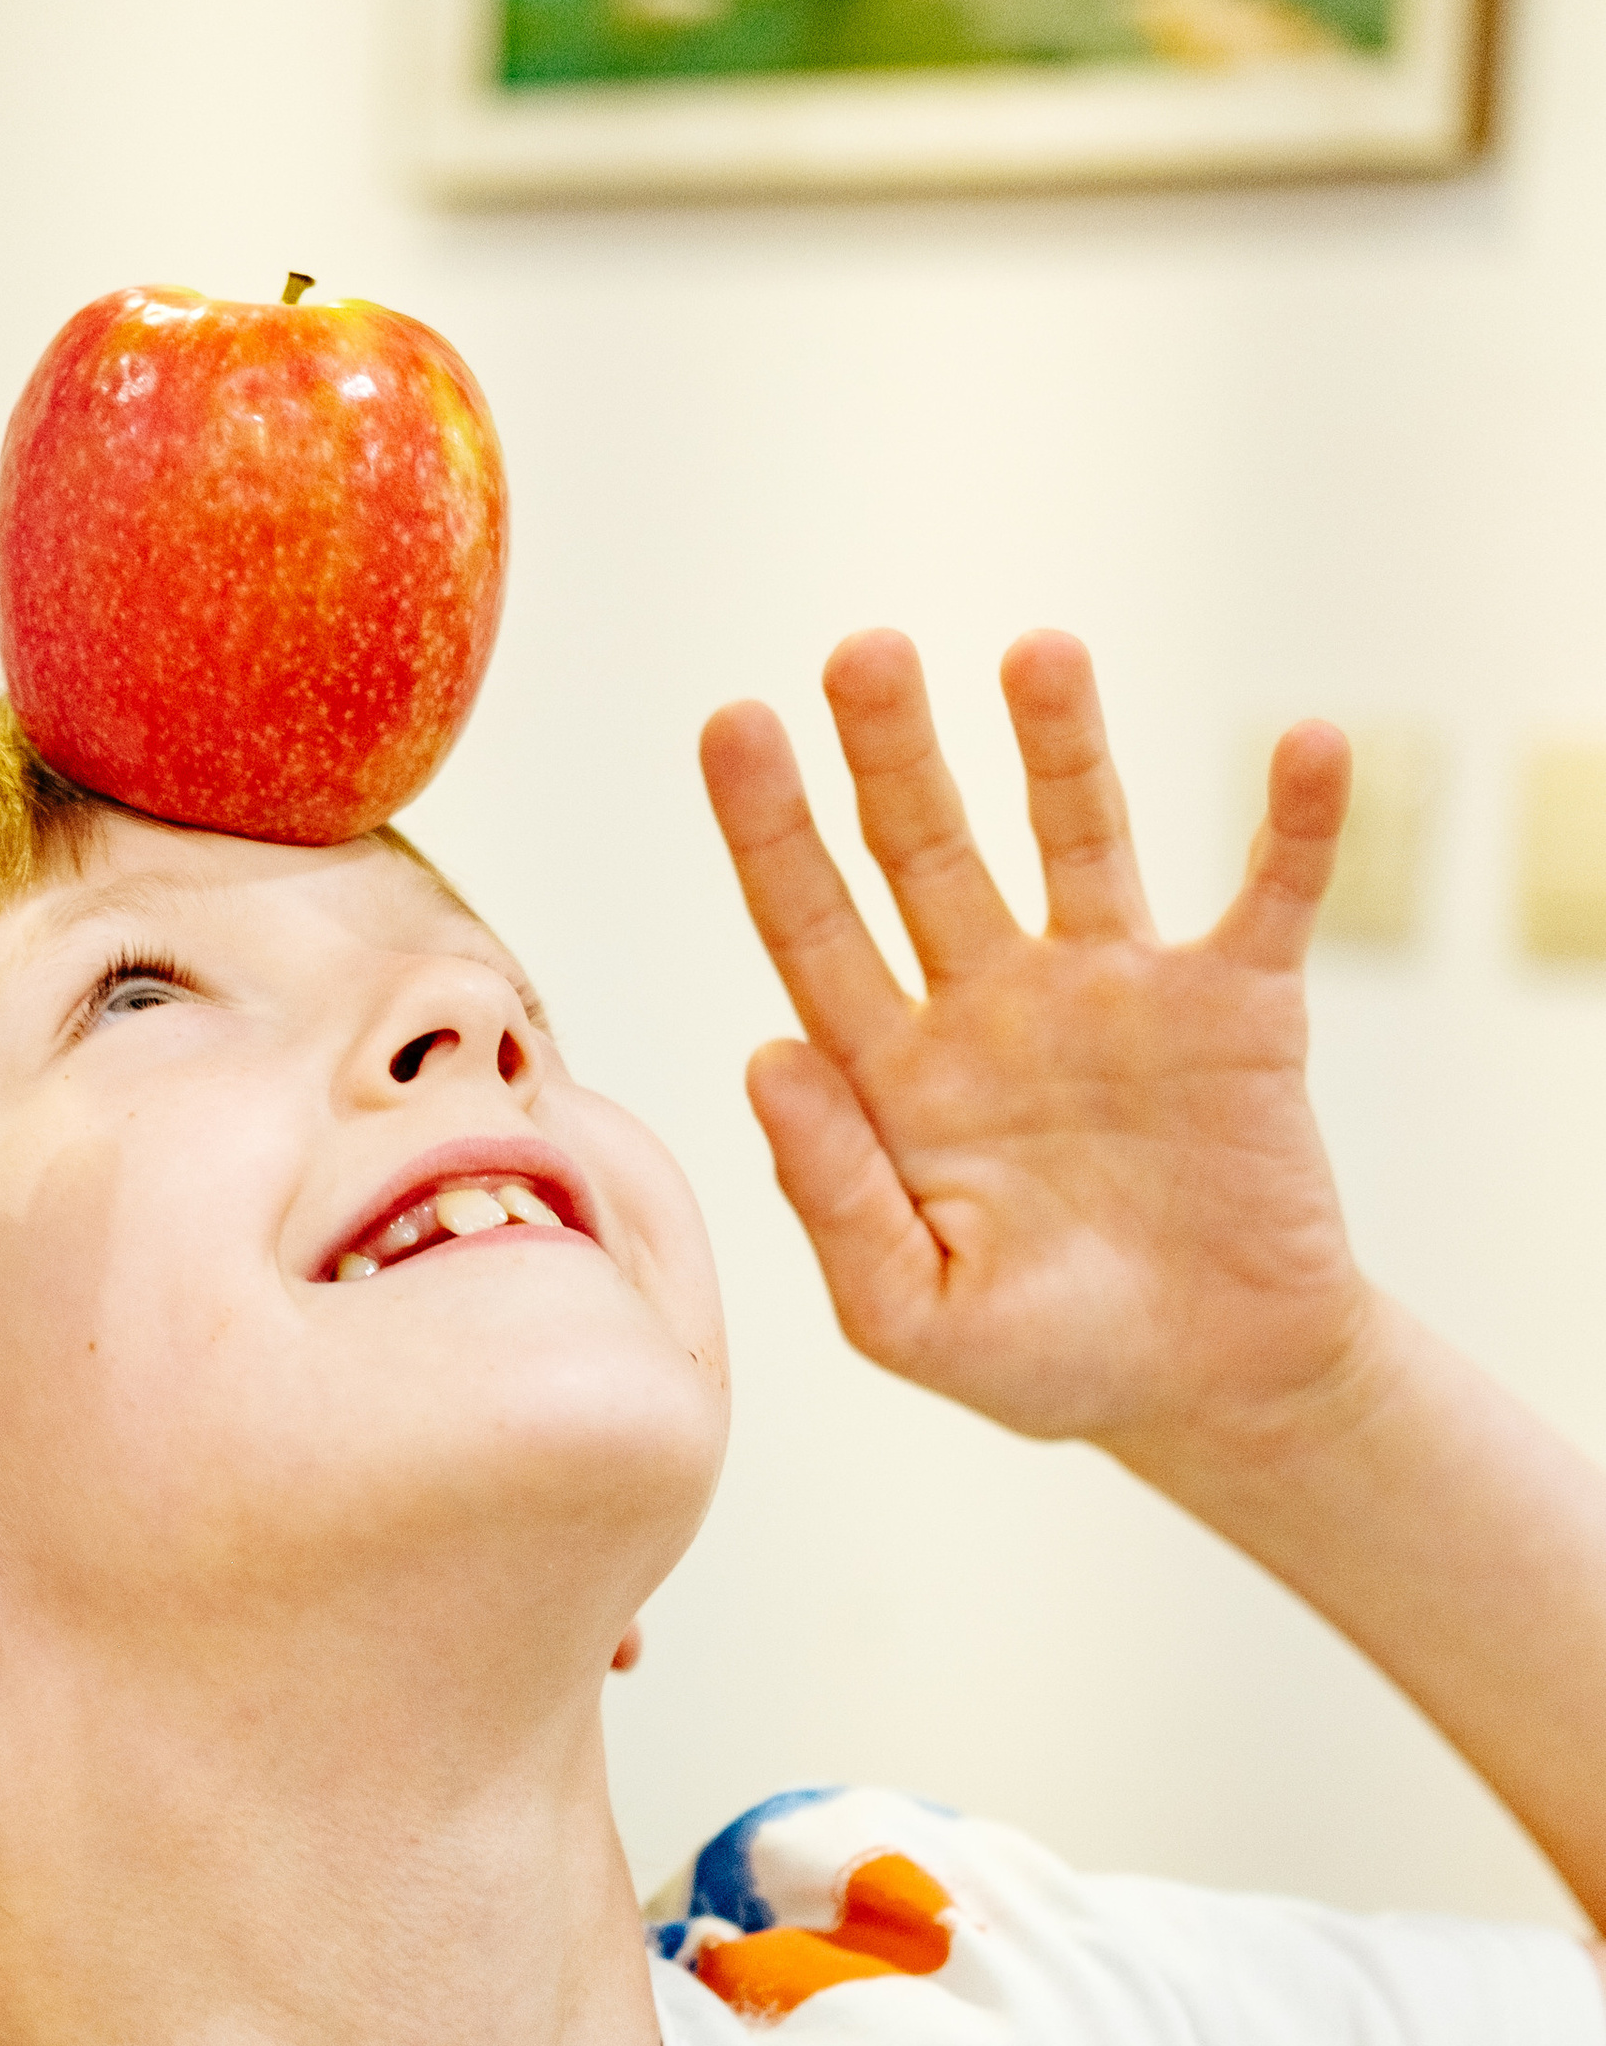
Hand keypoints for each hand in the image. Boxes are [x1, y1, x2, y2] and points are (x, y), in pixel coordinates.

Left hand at [700, 629, 1363, 1475]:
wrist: (1215, 1392)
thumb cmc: (1049, 1359)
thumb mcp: (911, 1314)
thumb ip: (832, 1195)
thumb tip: (762, 1055)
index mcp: (893, 1073)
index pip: (811, 926)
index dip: (771, 830)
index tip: (735, 727)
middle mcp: (993, 1004)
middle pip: (925, 851)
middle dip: (892, 754)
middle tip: (862, 654)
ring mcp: (1115, 992)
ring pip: (1079, 836)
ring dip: (1059, 745)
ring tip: (1037, 654)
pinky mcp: (1238, 1007)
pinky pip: (1268, 893)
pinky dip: (1295, 823)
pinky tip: (1309, 746)